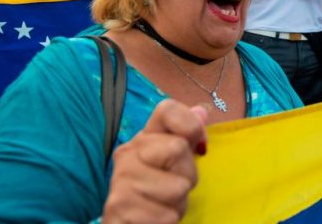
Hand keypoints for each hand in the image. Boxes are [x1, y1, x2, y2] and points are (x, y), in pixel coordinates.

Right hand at [103, 100, 207, 223]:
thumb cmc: (156, 196)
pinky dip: (168, 221)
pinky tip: (154, 219)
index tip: (200, 147)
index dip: (191, 124)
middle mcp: (127, 153)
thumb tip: (202, 111)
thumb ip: (187, 137)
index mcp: (143, 139)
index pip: (167, 110)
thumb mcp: (175, 165)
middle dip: (187, 176)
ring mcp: (120, 179)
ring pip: (177, 187)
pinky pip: (167, 214)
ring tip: (163, 206)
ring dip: (178, 204)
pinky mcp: (119, 208)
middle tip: (174, 189)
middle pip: (179, 148)